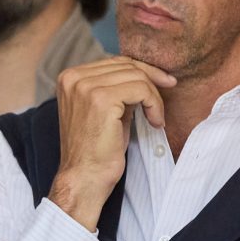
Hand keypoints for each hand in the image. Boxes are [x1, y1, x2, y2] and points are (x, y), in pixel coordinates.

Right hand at [48, 57, 175, 229]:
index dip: (142, 70)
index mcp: (70, 78)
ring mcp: (85, 87)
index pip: (114, 62)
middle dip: (152, 79)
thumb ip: (115, 89)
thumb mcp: (103, 111)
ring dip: (153, 96)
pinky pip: (140, 89)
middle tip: (169, 90)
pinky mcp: (101, 99)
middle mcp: (73, 78)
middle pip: (126, 64)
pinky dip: (153, 104)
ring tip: (156, 118)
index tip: (163, 80)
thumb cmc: (95, 151)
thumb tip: (144, 74)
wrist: (84, 178)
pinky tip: (154, 122)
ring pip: (136, 75)